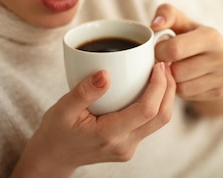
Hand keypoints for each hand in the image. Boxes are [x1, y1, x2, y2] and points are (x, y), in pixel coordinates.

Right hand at [12, 62, 175, 177]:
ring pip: (159, 122)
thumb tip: (105, 73)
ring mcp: (129, 147)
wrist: (53, 157)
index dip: (158, 86)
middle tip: (164, 64)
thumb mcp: (63, 109)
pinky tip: (148, 87)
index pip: (146, 111)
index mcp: (109, 135)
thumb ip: (83, 92)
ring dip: (165, 96)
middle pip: (161, 117)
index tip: (157, 65)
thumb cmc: (56, 132)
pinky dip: (155, 103)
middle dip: (168, 89)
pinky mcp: (129, 145)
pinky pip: (150, 124)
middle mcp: (124, 144)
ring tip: (160, 72)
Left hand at [152, 3, 222, 116]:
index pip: (174, 49)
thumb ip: (165, 14)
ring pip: (182, 88)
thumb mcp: (179, 20)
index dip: (159, 51)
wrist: (213, 52)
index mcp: (212, 36)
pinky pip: (188, 96)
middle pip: (178, 72)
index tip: (157, 49)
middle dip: (166, 67)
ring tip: (173, 68)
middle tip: (165, 60)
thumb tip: (156, 25)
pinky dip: (180, 89)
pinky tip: (182, 78)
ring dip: (172, 80)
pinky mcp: (220, 92)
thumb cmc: (189, 34)